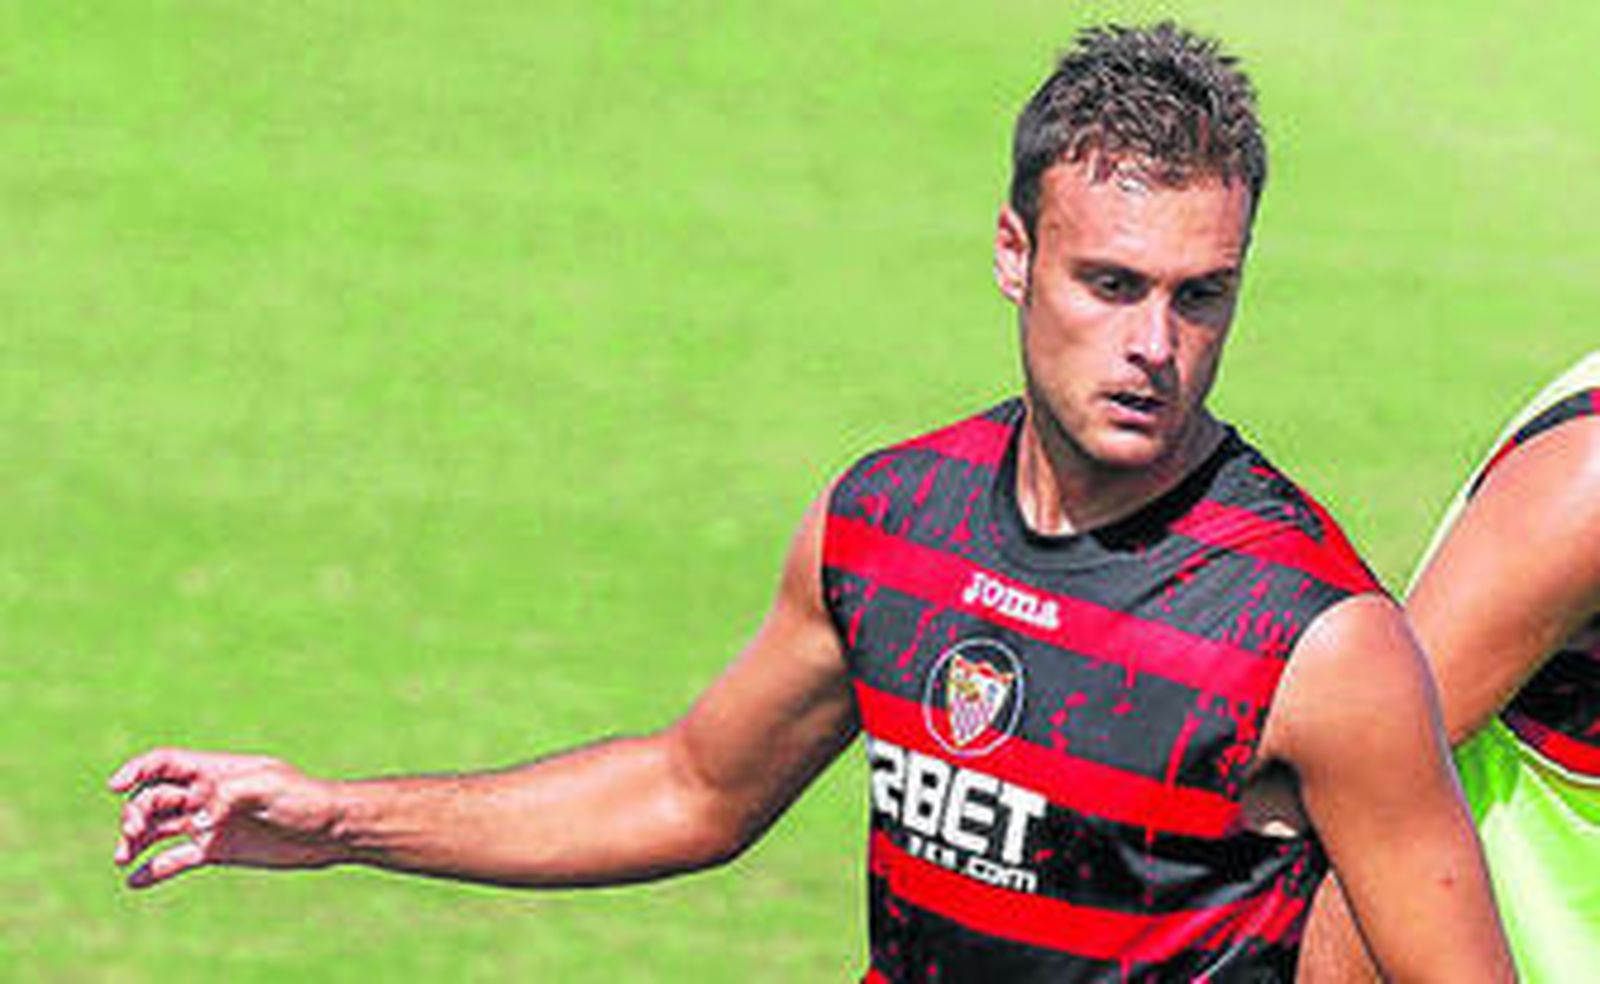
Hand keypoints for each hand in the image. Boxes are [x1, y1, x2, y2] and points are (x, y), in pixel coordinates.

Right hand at [109, 748, 343, 888]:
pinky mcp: (217, 850)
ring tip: (123, 858)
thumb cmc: (304, 799)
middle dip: (136, 813)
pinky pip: (177, 859)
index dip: (137, 770)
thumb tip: (198, 818)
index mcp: (217, 770)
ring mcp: (210, 823)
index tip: (116, 786)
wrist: (330, 830)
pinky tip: (136, 880)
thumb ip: (229, 794)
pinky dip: (155, 868)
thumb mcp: (268, 787)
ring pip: (160, 829)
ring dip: (136, 841)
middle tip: (134, 835)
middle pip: (155, 799)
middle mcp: (208, 795)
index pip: (166, 763)